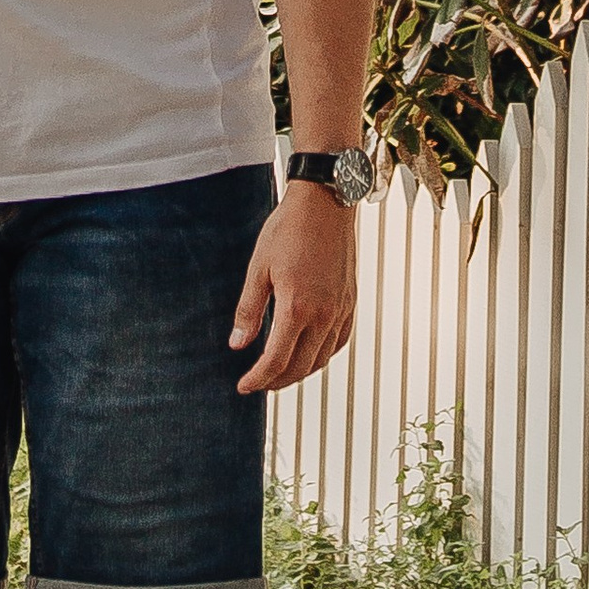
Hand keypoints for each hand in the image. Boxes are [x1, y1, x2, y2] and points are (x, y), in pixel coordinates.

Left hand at [230, 182, 358, 395]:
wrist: (326, 201)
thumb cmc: (289, 229)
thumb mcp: (259, 268)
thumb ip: (249, 310)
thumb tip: (237, 344)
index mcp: (297, 308)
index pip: (276, 360)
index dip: (258, 379)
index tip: (244, 386)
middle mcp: (324, 314)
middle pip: (301, 366)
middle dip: (277, 381)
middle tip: (259, 383)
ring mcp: (341, 309)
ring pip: (322, 358)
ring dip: (300, 371)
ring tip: (281, 372)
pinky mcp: (351, 300)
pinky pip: (339, 341)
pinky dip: (323, 355)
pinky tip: (310, 352)